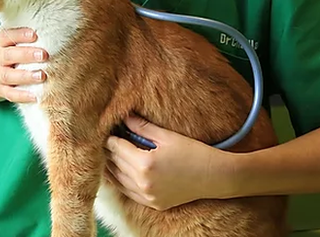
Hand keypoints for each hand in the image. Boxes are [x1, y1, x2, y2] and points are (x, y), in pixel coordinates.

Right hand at [0, 27, 47, 102]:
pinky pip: (11, 94)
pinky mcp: (2, 90)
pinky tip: (35, 96)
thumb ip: (27, 39)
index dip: (19, 35)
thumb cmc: (11, 55)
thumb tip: (56, 32)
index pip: (6, 37)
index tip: (35, 35)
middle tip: (43, 55)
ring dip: (25, 76)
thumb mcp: (12, 44)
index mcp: (0, 44)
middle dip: (26, 55)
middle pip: (8, 55)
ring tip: (41, 76)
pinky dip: (22, 96)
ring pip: (8, 76)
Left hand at [104, 115, 233, 210]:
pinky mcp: (153, 203)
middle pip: (114, 163)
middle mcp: (143, 182)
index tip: (106, 129)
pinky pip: (128, 193)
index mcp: (145, 163)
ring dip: (111, 166)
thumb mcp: (167, 136)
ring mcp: (147, 196)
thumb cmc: (194, 152)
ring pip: (117, 180)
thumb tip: (124, 117)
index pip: (116, 147)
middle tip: (105, 139)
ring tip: (108, 154)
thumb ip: (142, 127)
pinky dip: (120, 181)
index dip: (109, 137)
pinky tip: (119, 172)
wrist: (215, 177)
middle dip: (108, 150)